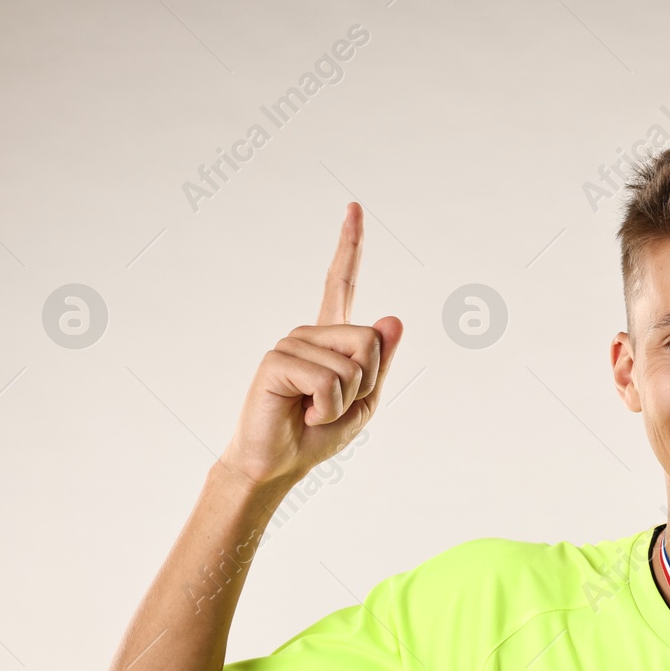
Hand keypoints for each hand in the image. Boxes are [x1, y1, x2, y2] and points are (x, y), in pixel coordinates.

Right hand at [219, 202, 403, 489]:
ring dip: (343, 402)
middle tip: (333, 406)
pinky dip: (326, 409)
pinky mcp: (276, 360)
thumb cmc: (318, 433)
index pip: (341, 284)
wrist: (280, 463)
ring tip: (314, 412)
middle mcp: (309, 333)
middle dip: (366, 384)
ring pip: (353, 366)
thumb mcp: (365, 401)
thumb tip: (393, 319)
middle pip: (370, 341)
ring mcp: (290, 343)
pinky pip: (328, 381)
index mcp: (331, 337)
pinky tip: (303, 414)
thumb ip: (381, 362)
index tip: (353, 207)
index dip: (349, 246)